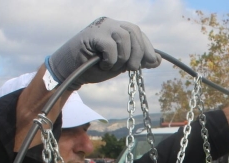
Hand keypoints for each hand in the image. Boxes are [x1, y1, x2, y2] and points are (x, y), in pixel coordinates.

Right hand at [46, 17, 160, 89]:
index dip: (148, 47)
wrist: (71, 72)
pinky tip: (104, 65)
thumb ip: (137, 60)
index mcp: (117, 28)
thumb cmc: (95, 67)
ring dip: (124, 57)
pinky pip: (111, 46)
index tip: (153, 62)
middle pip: (134, 31)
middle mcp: (110, 23)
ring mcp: (100, 27)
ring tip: (115, 66)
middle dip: (139, 52)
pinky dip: (111, 60)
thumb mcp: (121, 64)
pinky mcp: (92, 34)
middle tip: (132, 68)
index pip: (138, 33)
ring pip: (124, 37)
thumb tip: (157, 60)